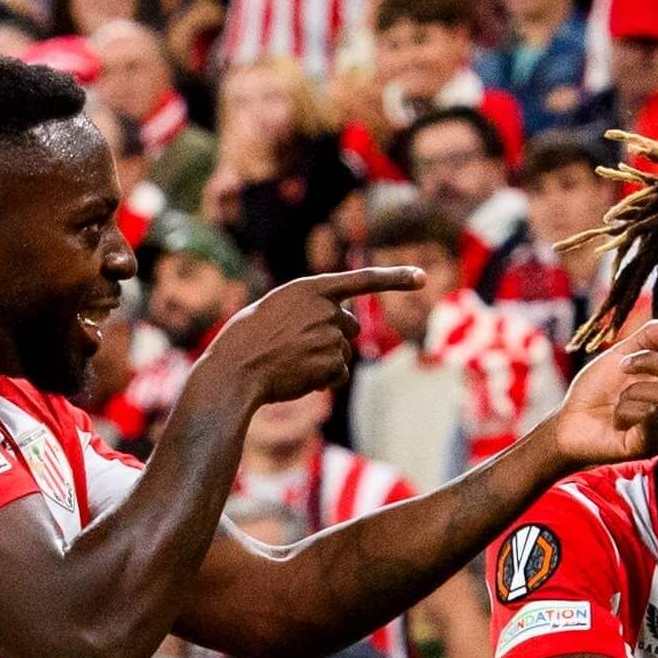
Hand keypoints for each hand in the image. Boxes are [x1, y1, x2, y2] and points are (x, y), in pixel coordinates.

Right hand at [199, 268, 419, 405]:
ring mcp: (329, 336)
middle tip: (296, 347)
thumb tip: (346, 331)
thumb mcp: (278, 309)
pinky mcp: (330, 363)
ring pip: (342, 353)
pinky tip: (297, 377)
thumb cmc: (249, 338)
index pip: (362, 279)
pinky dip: (323, 380)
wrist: (235, 368)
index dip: (395, 277)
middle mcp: (325, 309)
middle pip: (349, 327)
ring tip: (290, 362)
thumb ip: (312, 309)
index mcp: (310, 289)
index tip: (422, 277)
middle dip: (332, 338)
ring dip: (324, 361)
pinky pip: (339, 374)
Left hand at [535, 319, 657, 465]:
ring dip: (631, 391)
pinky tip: (616, 420)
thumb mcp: (621, 355)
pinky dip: (627, 408)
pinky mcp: (648, 448)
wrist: (567, 420)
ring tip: (617, 405)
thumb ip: (649, 339)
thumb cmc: (596, 391)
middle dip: (650, 363)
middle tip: (622, 369)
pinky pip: (650, 416)